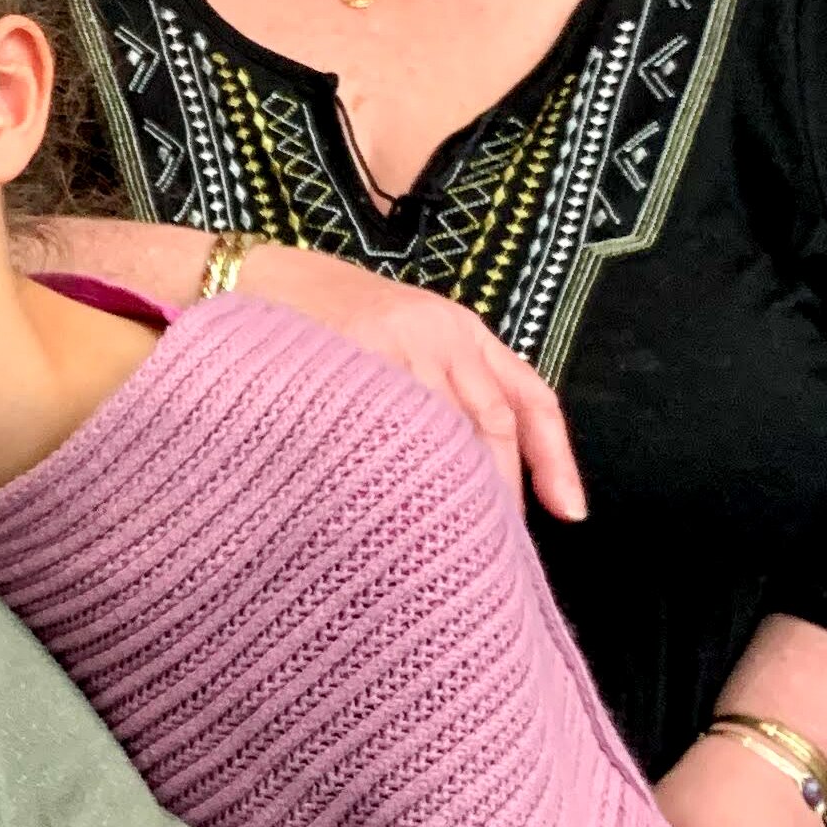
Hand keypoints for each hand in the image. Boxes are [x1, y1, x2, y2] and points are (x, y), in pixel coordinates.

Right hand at [230, 245, 587, 520]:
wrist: (255, 279)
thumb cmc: (334, 319)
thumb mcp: (407, 335)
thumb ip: (448, 387)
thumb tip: (482, 478)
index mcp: (463, 331)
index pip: (530, 398)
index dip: (556, 459)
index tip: (570, 514)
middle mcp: (440, 335)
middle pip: (493, 425)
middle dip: (499, 490)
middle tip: (491, 547)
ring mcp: (392, 348)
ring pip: (444, 436)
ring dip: (450, 492)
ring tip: (446, 542)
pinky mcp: (347, 365)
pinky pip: (385, 433)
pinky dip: (396, 475)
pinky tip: (391, 510)